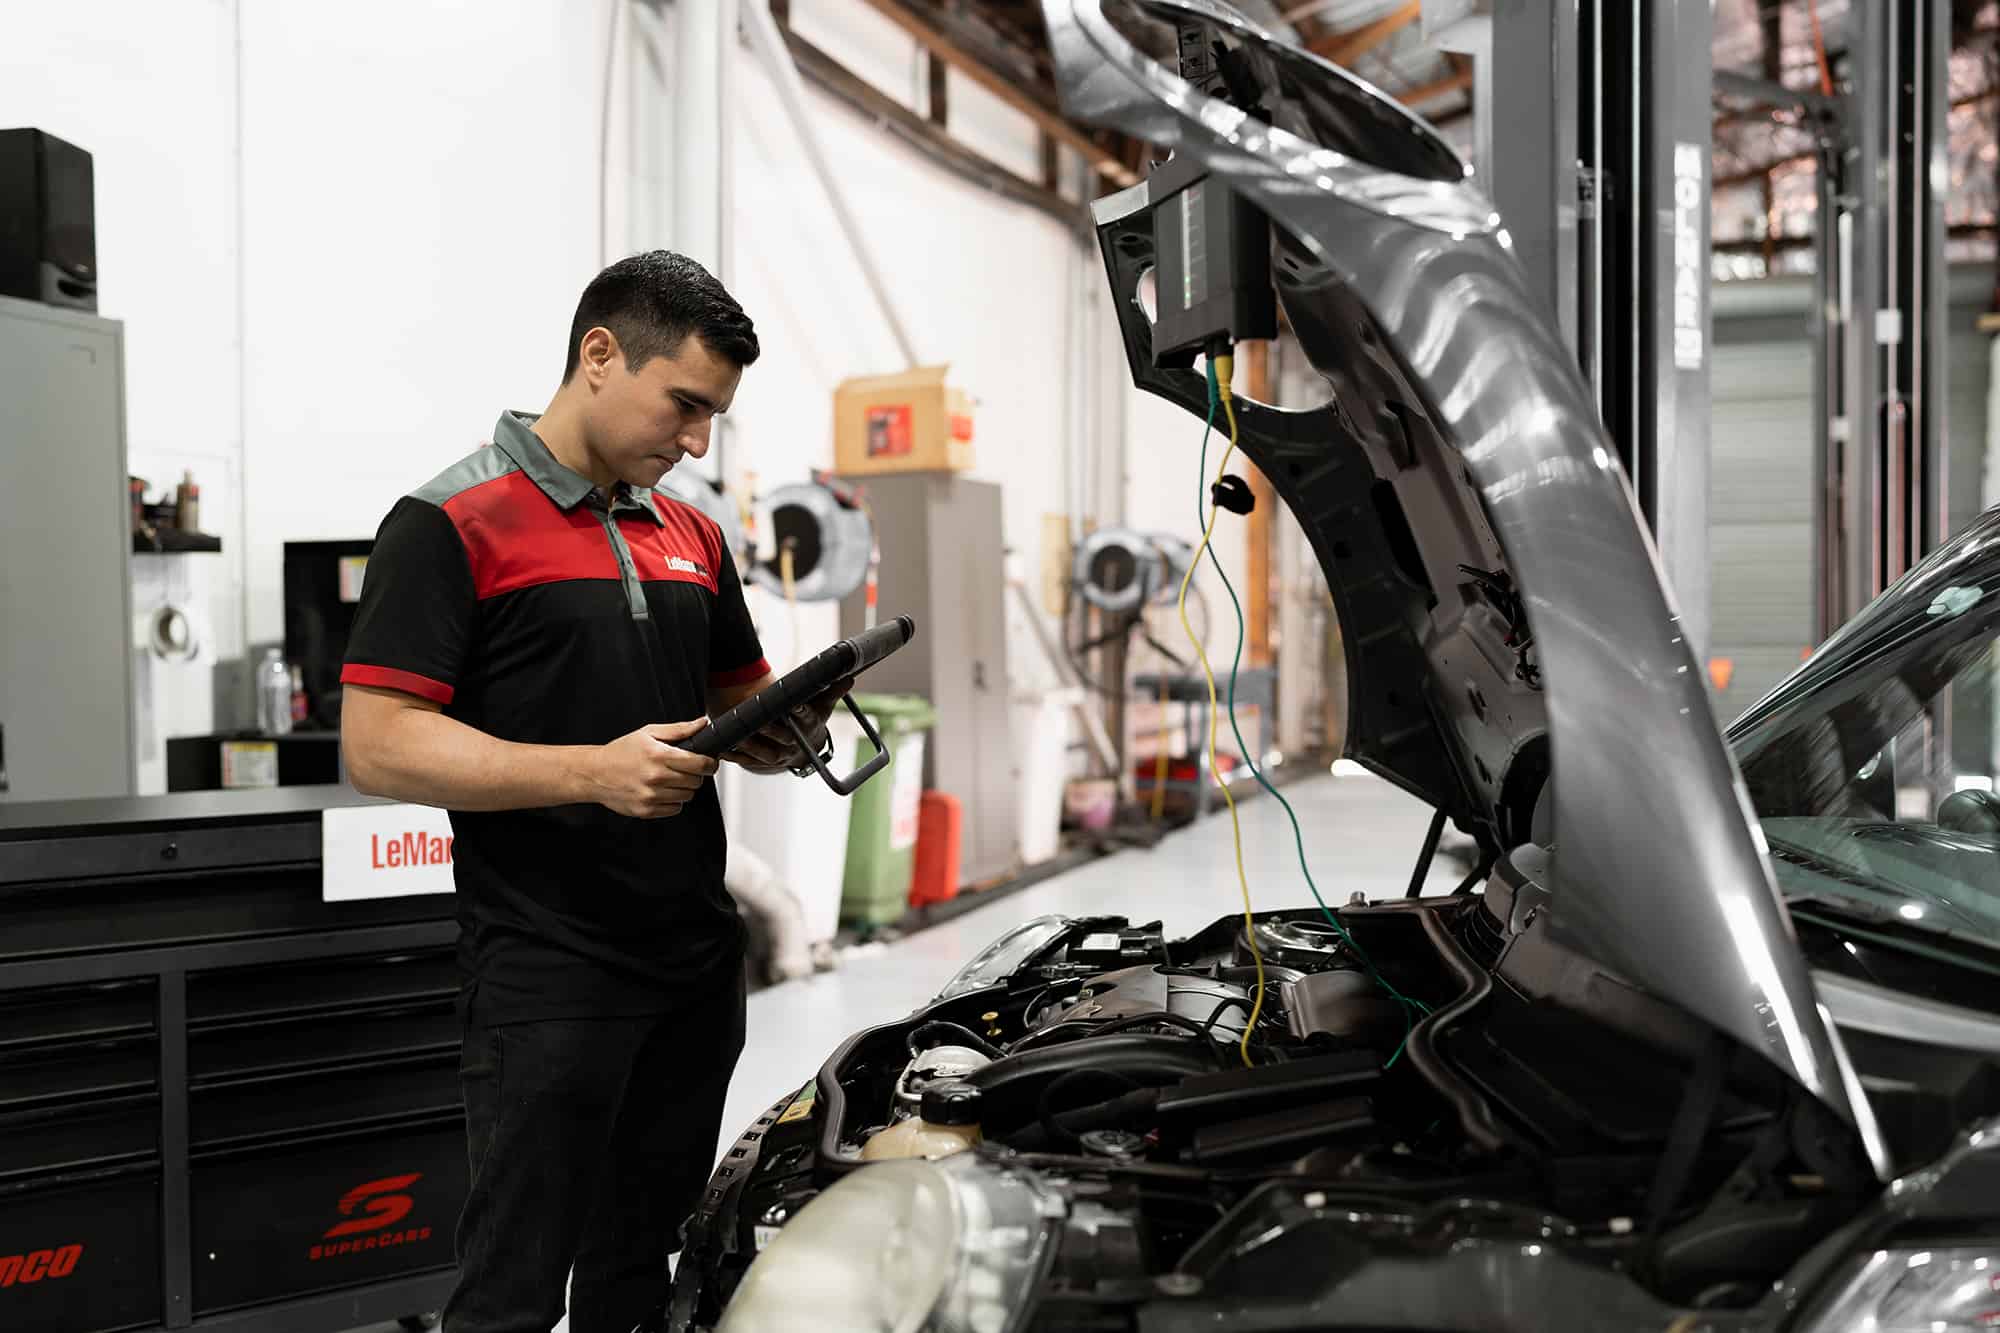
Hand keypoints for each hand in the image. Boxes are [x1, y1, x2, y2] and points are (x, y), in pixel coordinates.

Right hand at [587, 719, 719, 816]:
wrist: (594, 773)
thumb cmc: (621, 752)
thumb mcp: (648, 733)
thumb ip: (679, 729)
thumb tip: (702, 724)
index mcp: (658, 755)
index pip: (699, 763)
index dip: (709, 763)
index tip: (709, 762)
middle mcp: (655, 777)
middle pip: (696, 781)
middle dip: (695, 775)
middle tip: (684, 769)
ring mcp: (650, 796)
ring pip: (687, 796)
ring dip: (683, 788)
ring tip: (669, 779)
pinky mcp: (646, 811)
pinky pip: (675, 808)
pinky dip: (672, 801)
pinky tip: (661, 791)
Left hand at [724, 676, 855, 774]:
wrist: (804, 751)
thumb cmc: (811, 721)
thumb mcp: (822, 706)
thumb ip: (832, 691)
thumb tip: (848, 678)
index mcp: (809, 727)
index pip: (806, 719)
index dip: (801, 712)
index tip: (794, 705)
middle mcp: (794, 744)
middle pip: (784, 738)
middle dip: (772, 730)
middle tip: (761, 720)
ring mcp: (778, 756)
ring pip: (764, 753)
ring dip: (750, 746)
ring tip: (736, 735)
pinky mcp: (762, 763)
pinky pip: (747, 761)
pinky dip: (733, 756)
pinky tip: (721, 748)